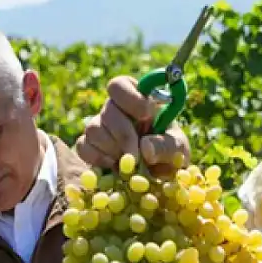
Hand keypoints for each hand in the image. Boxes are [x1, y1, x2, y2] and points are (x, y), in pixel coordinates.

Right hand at [75, 75, 190, 176]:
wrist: (160, 178)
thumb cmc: (171, 155)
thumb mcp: (178, 149)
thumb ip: (166, 146)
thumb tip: (144, 148)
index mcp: (139, 100)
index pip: (121, 84)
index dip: (130, 97)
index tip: (147, 116)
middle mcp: (117, 110)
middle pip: (108, 109)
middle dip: (123, 135)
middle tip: (137, 157)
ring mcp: (101, 127)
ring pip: (93, 128)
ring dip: (112, 149)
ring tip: (129, 164)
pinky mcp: (90, 146)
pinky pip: (83, 146)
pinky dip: (97, 158)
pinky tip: (113, 166)